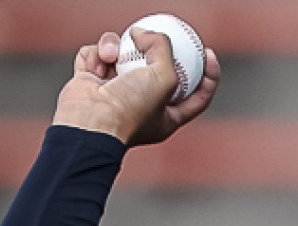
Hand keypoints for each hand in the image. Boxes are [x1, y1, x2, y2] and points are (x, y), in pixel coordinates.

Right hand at [53, 29, 220, 146]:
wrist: (89, 121)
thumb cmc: (130, 108)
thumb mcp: (165, 78)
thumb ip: (163, 49)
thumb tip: (143, 34)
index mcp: (167, 116)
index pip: (197, 95)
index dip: (208, 75)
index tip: (208, 52)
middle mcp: (141, 105)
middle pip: (157, 68)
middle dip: (156, 50)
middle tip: (158, 34)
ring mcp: (114, 91)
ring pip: (122, 53)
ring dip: (117, 46)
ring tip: (114, 55)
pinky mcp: (90, 80)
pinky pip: (96, 54)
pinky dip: (96, 54)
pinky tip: (96, 66)